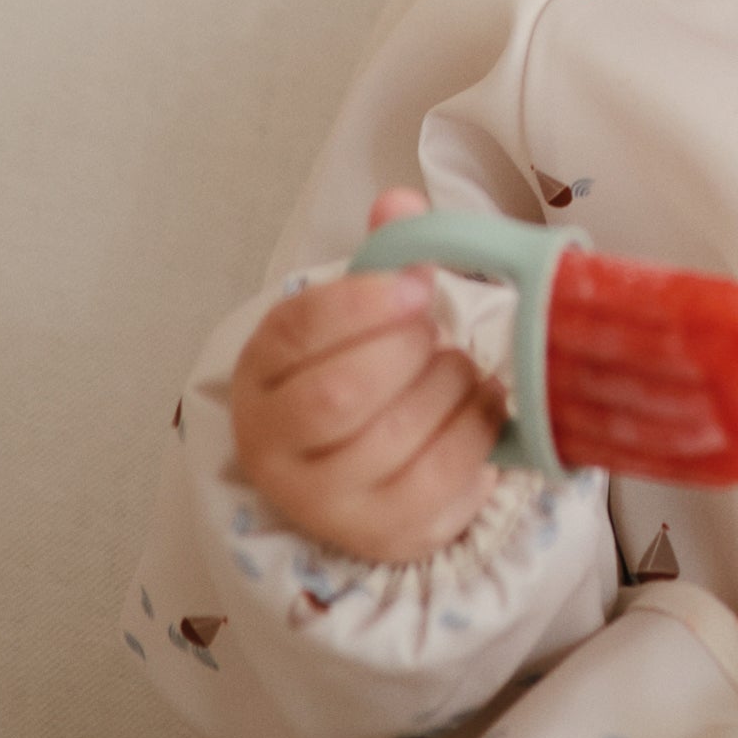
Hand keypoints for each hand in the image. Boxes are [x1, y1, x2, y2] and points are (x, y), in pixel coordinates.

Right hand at [227, 190, 506, 561]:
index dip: (363, 302)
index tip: (418, 284)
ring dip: (449, 385)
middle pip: (342, 393)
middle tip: (435, 333)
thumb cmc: (360, 376)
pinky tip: (480, 404)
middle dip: (408, 350)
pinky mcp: (382, 535)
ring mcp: (325, 501)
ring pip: (396, 436)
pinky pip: (443, 476)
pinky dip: (476, 428)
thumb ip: (378, 259)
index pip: (297, 331)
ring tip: (459, 368)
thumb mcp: (355, 318)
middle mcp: (273, 445)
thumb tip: (399, 203)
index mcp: (258, 375)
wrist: (362, 474)